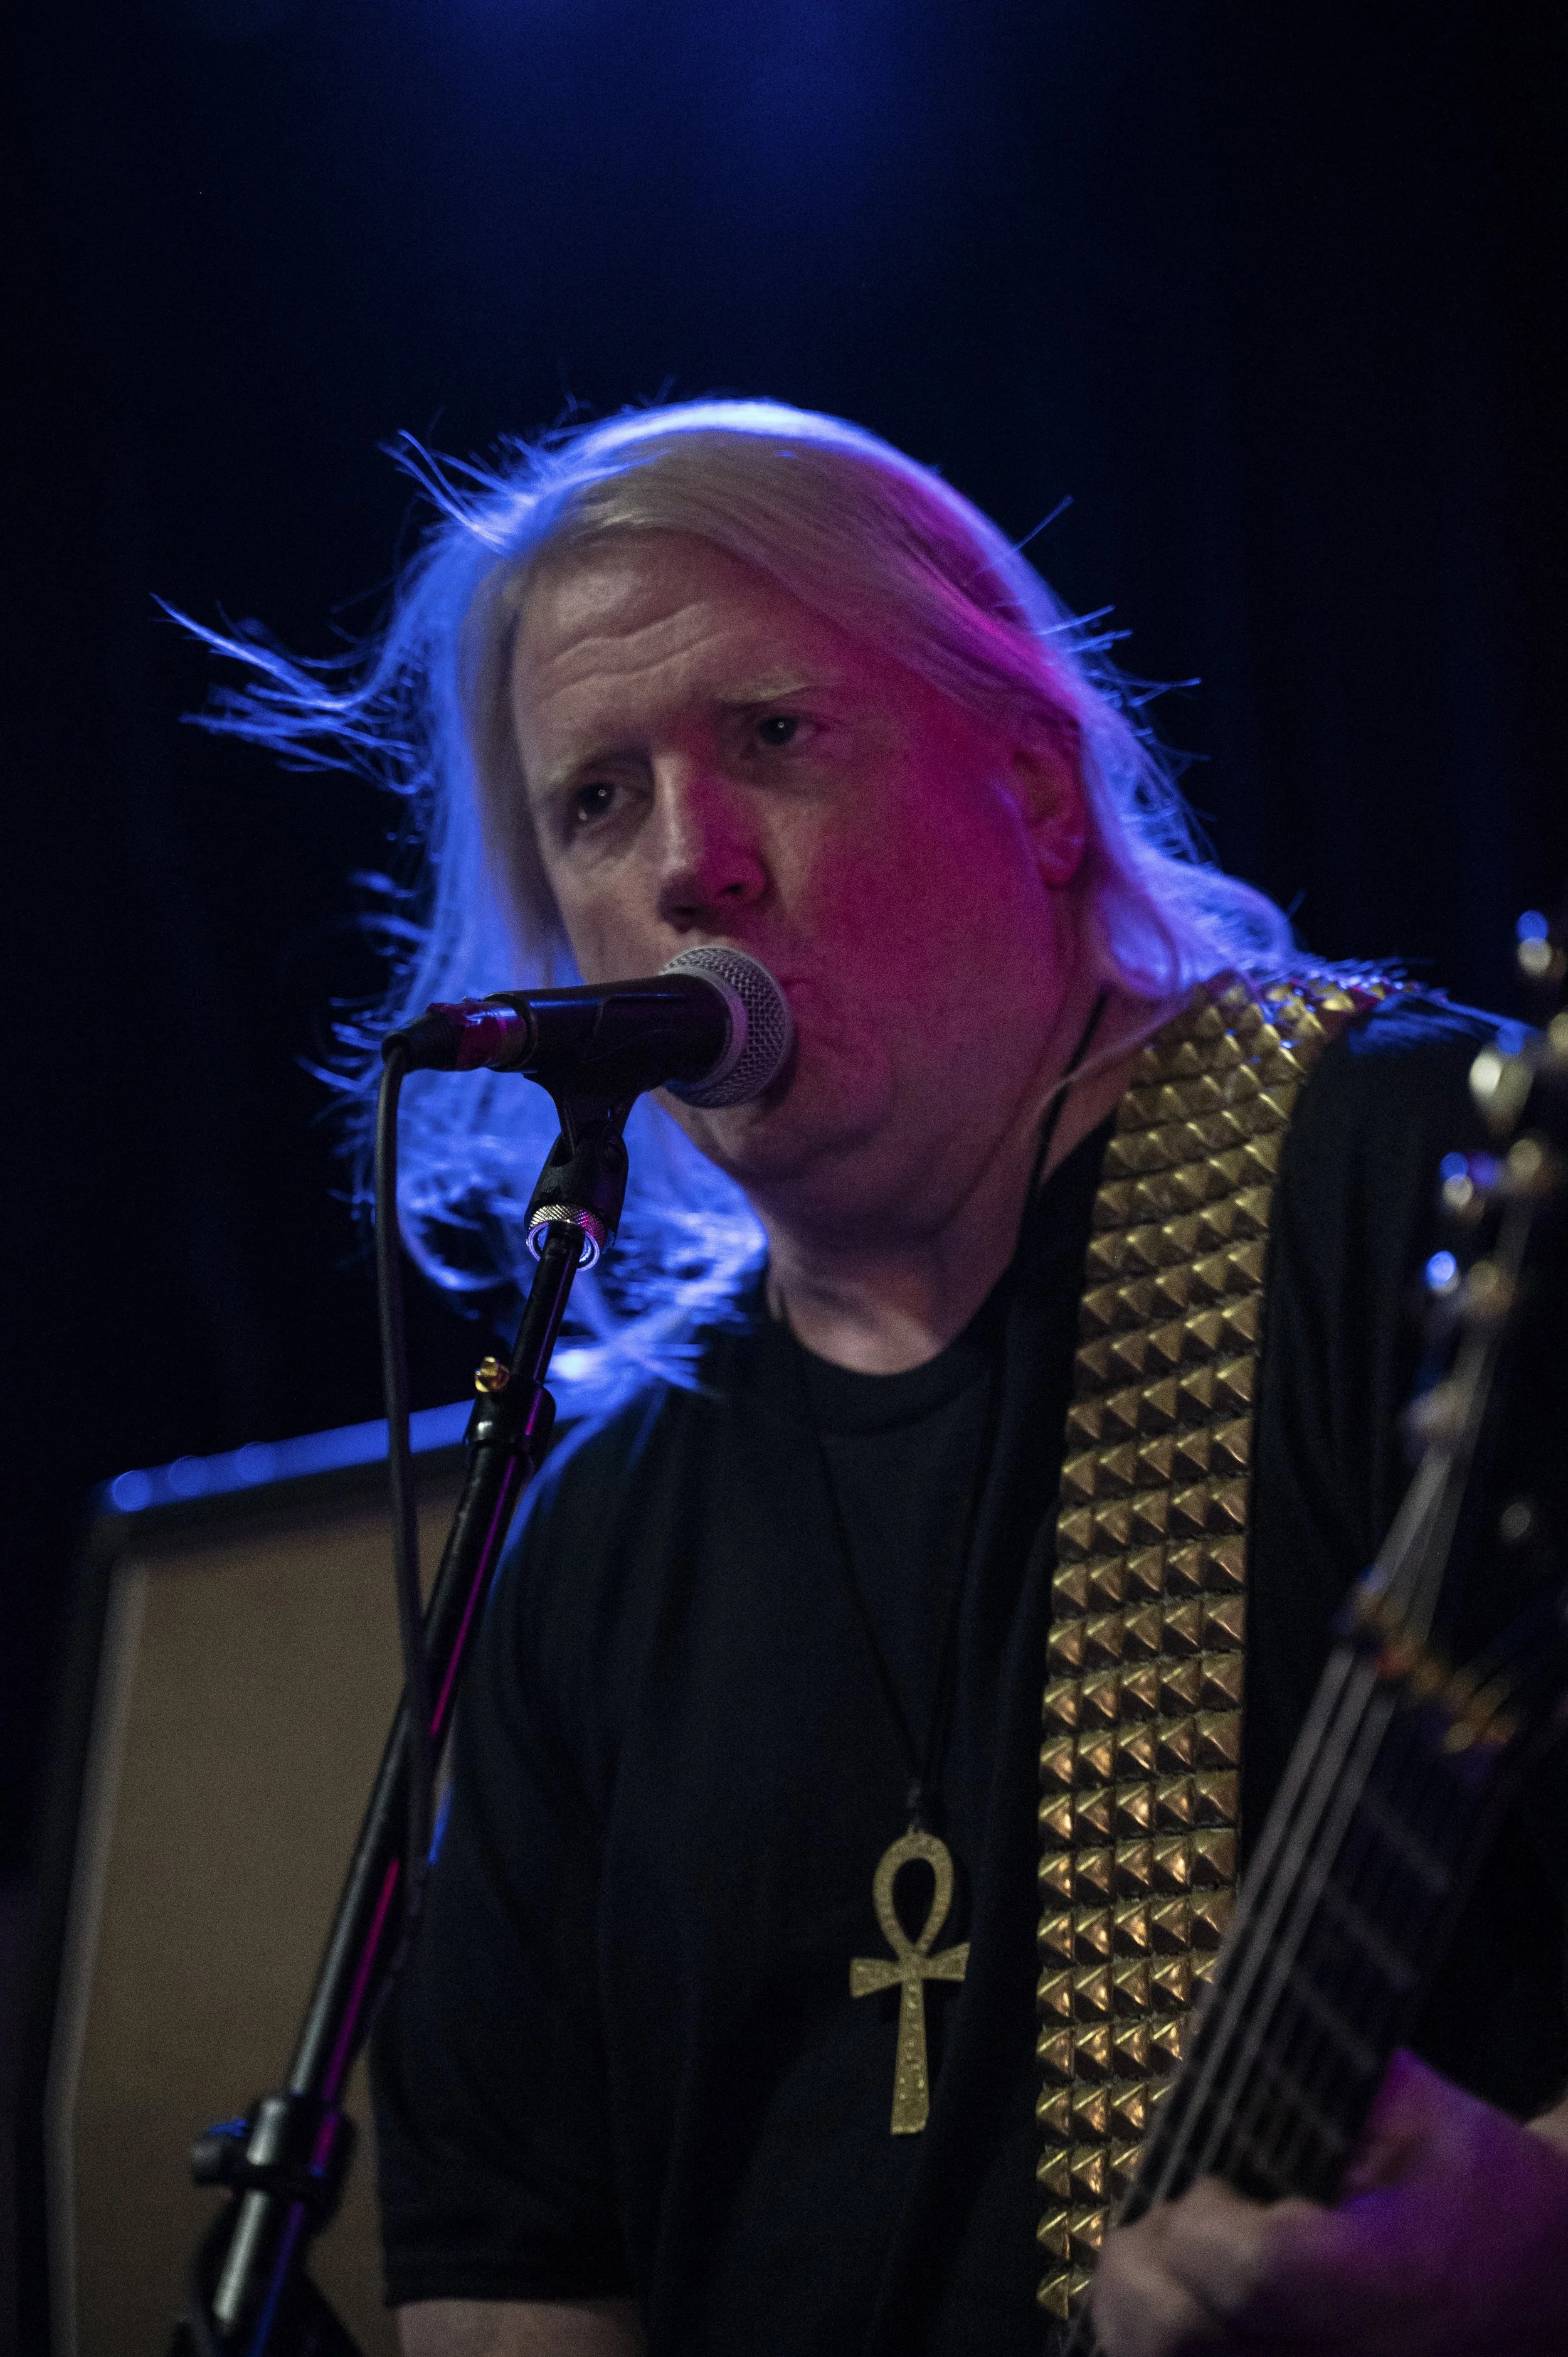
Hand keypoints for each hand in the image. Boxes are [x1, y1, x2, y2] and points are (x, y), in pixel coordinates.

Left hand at [1088, 2049, 1567, 2353]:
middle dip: (1149, 2261)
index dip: (1202, 2220)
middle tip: (1180, 2217)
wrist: (1547, 2284)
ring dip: (1138, 2309)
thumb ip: (1323, 2078)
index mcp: (1385, 2280)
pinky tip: (1185, 2305)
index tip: (1216, 2184)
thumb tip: (1233, 2035)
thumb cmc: (1483, 2190)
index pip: (1248, 2270)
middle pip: (1182, 2338)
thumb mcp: (1428, 2110)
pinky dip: (1157, 2346)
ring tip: (1174, 2260)